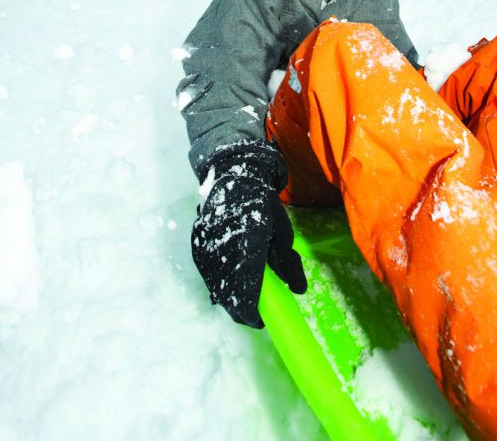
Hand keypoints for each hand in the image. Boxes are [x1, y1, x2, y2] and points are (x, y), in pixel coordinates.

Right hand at [191, 141, 306, 328]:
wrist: (234, 177)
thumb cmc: (263, 205)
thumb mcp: (282, 234)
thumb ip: (288, 263)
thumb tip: (299, 290)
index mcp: (246, 252)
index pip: (245, 297)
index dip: (253, 315)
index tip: (262, 320)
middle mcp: (222, 255)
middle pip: (228, 298)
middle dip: (242, 308)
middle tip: (257, 308)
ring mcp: (206, 251)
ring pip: (217, 288)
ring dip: (231, 295)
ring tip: (247, 290)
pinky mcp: (198, 246)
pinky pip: (209, 274)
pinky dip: (221, 281)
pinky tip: (233, 275)